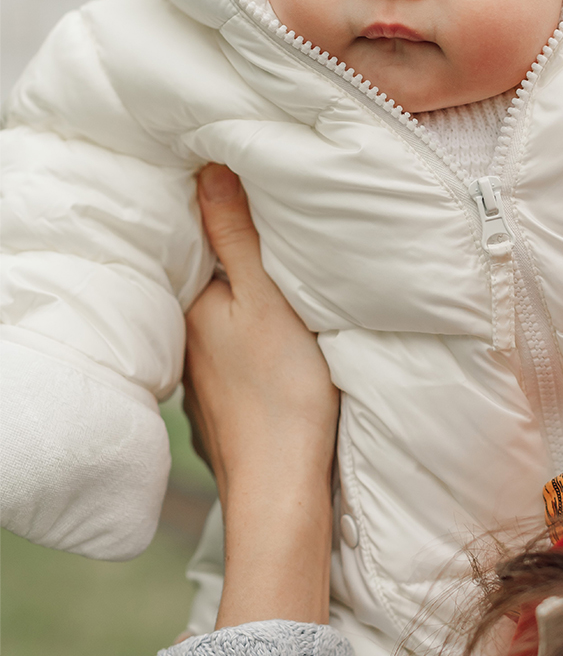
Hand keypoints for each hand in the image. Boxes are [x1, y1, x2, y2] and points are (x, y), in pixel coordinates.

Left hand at [184, 163, 338, 626]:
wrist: (282, 486)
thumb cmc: (281, 389)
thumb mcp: (266, 297)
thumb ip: (235, 234)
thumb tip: (207, 168)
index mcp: (193, 304)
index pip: (200, 240)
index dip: (223, 211)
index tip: (249, 183)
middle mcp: (187, 337)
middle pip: (213, 278)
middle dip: (238, 256)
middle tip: (277, 227)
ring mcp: (204, 374)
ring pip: (226, 315)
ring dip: (246, 298)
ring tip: (280, 278)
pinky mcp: (225, 402)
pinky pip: (236, 349)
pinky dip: (253, 336)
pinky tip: (277, 338)